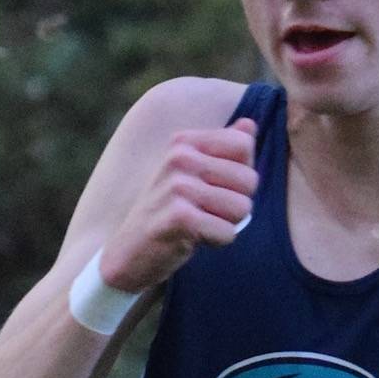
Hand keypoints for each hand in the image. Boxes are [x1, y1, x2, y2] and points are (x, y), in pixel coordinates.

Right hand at [98, 117, 257, 292]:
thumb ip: (222, 148)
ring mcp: (178, 186)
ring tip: (199, 225)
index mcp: (184, 142)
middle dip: (236, 204)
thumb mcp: (191, 173)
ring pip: (242, 208)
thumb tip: (250, 125)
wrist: (128, 252)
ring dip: (227, 224)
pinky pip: (228, 233)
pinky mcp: (180, 217)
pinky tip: (192, 239)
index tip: (215, 187)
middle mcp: (180, 158)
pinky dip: (217, 241)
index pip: (243, 145)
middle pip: (249, 179)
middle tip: (206, 212)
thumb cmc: (167, 212)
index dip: (240, 173)